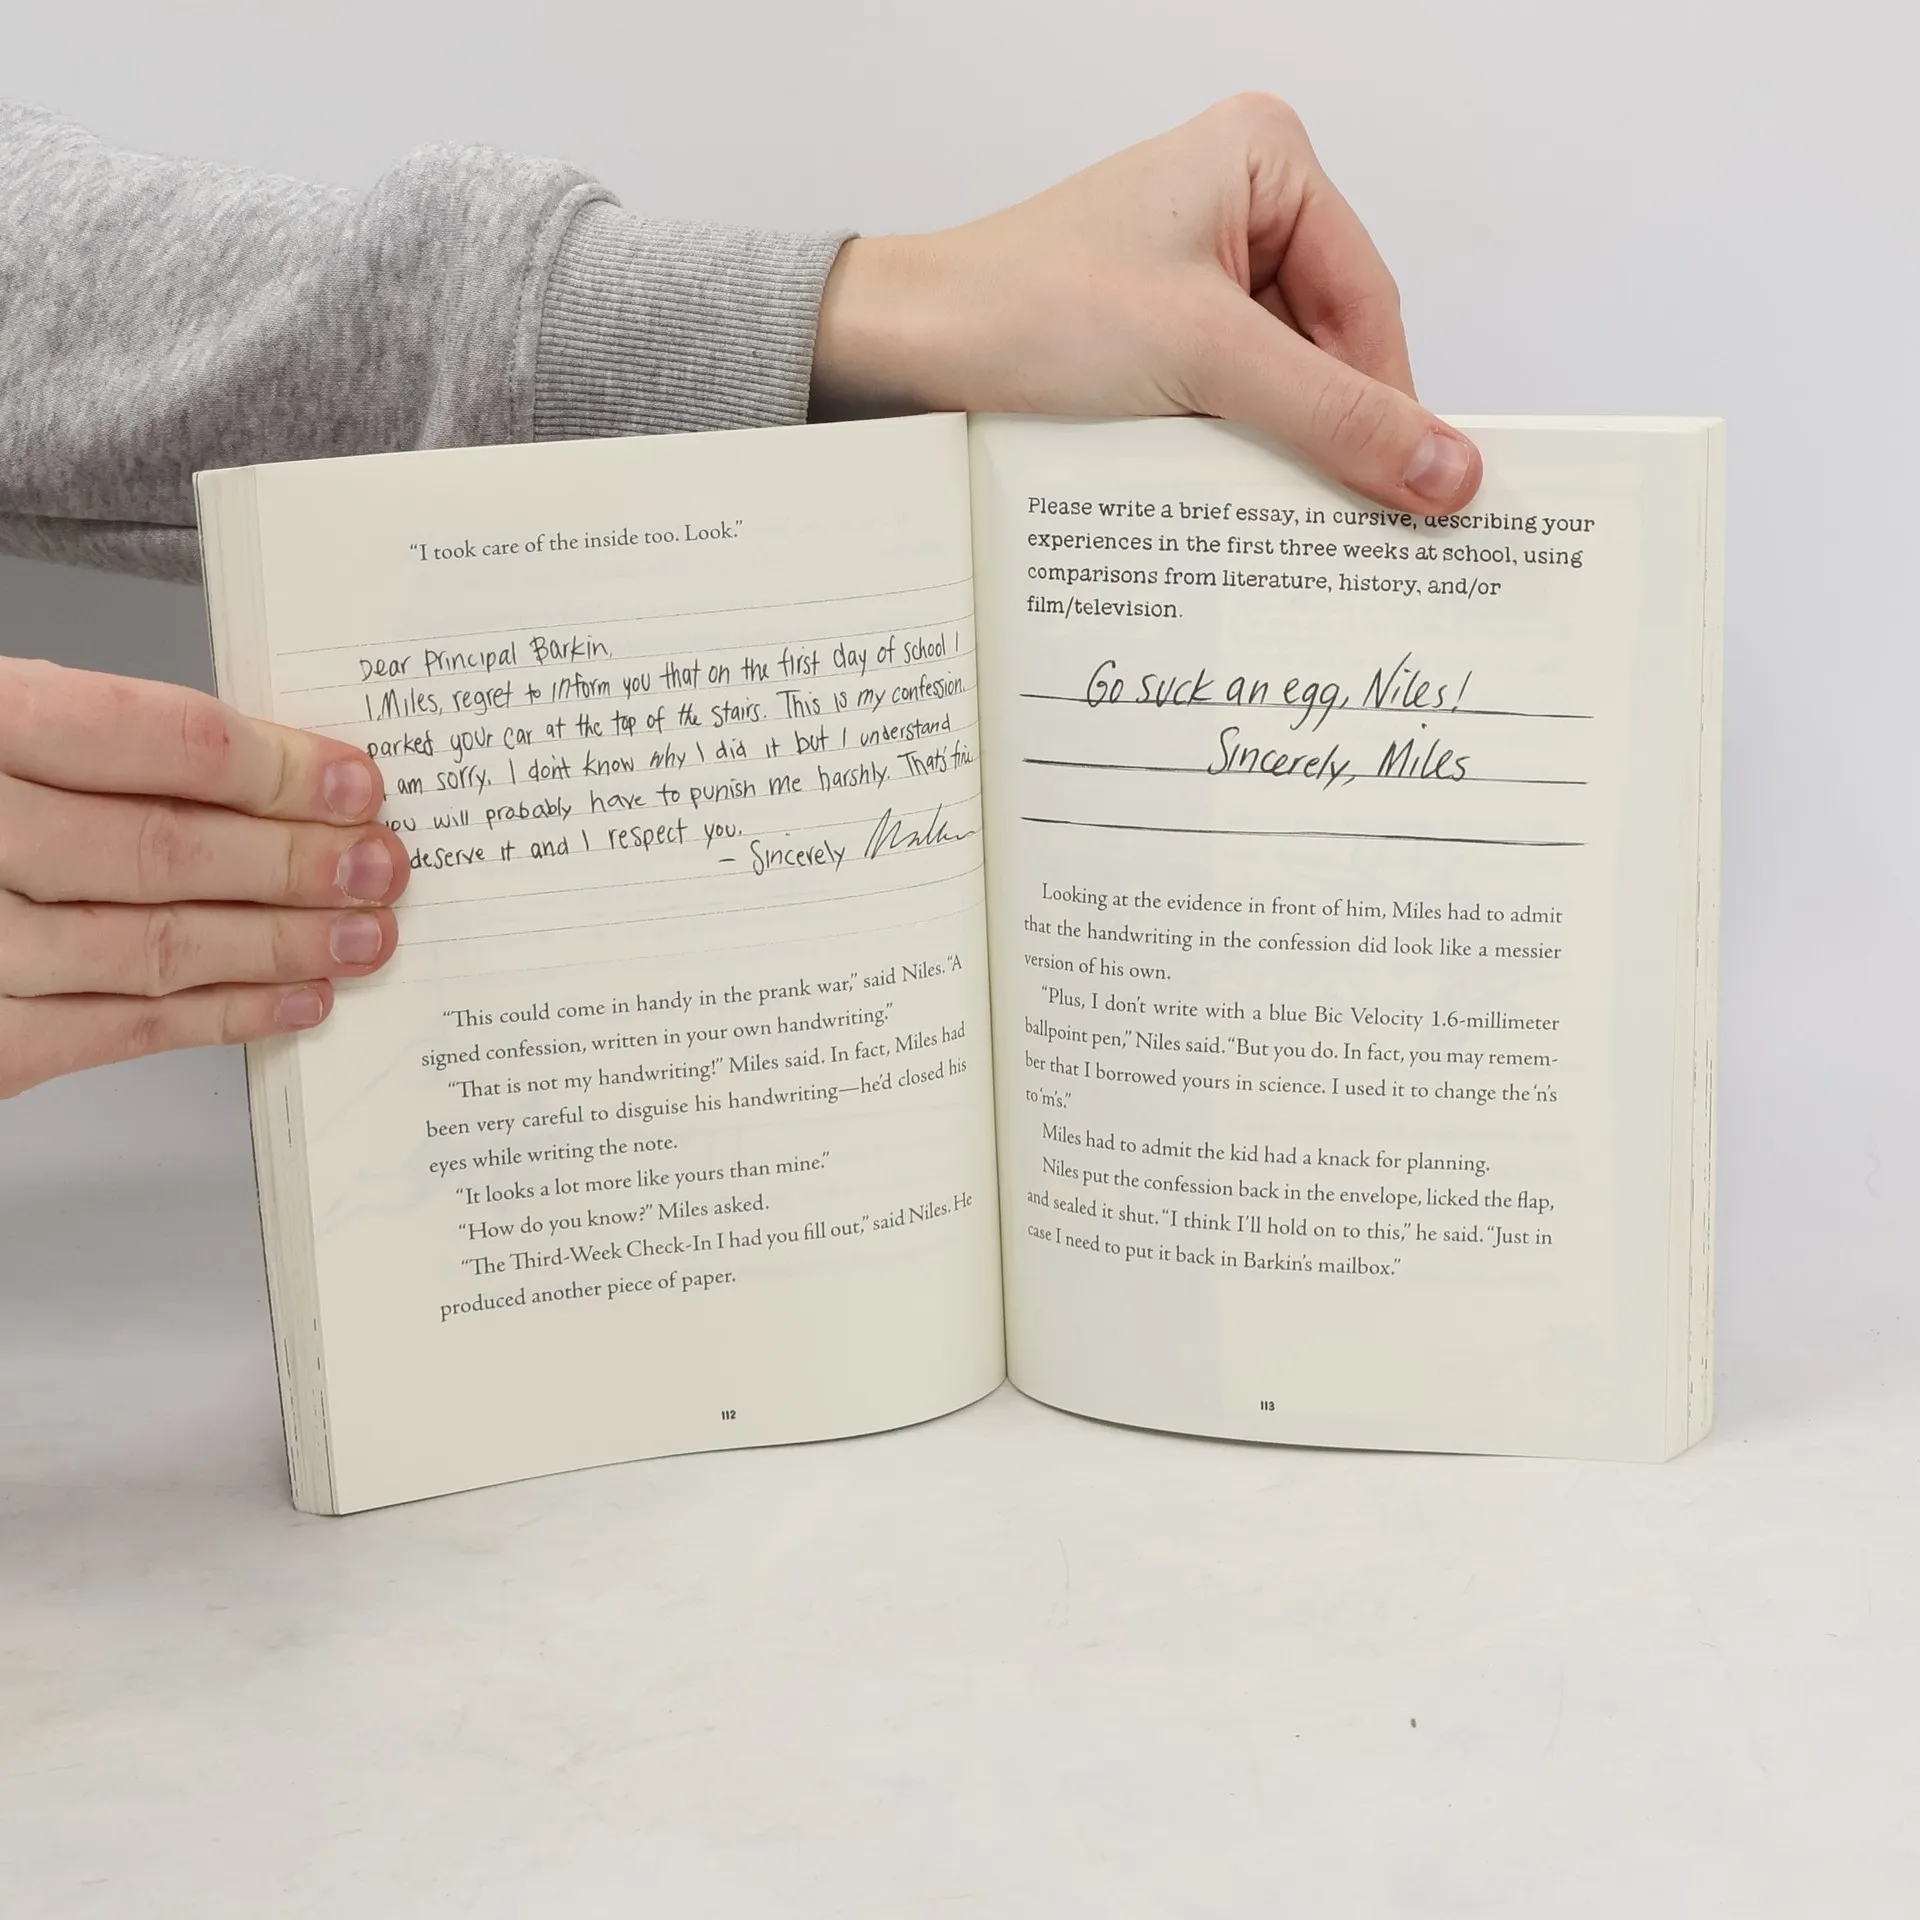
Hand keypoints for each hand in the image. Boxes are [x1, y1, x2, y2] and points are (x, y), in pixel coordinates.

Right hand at [0, 658, 407, 1097]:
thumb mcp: (3, 726)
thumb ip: (104, 741)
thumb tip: (277, 775)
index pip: (149, 738)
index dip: (272, 766)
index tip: (357, 784)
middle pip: (161, 850)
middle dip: (295, 865)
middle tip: (383, 867)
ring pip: (152, 947)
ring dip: (278, 947)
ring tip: (363, 937)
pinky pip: (116, 1030)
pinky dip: (221, 1018)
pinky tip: (295, 1002)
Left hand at [812, 92, 1479, 514]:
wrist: (909, 348)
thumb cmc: (1029, 311)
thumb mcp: (1206, 360)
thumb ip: (1332, 417)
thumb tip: (1449, 469)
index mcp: (1267, 161)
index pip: (1369, 304)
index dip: (1391, 405)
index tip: (1422, 495)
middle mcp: (1240, 203)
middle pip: (1332, 345)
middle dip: (1333, 431)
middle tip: (1358, 523)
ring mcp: (1198, 268)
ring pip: (1283, 380)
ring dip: (1282, 449)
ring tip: (1283, 516)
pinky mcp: (1162, 328)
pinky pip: (1233, 397)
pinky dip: (1237, 449)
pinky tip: (1229, 496)